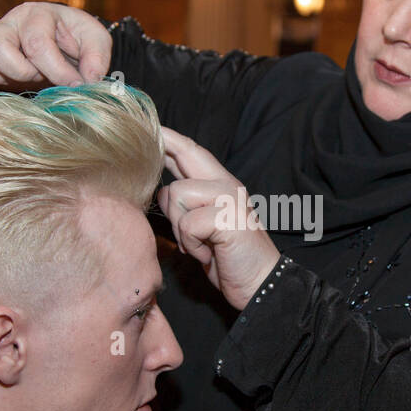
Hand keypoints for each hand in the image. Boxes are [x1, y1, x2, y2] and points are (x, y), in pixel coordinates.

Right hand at [0, 2, 112, 99]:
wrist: (64, 45)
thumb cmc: (77, 40)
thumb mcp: (96, 41)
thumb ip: (97, 57)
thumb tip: (89, 79)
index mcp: (36, 15)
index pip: (36, 43)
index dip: (55, 70)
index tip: (74, 86)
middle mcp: (7, 26)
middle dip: (18, 70)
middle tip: (37, 81)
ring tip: (5, 90)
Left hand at [156, 127, 280, 310]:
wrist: (261, 285)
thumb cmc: (230, 259)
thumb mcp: (203, 229)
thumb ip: (186, 205)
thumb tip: (161, 190)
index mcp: (221, 185)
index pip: (191, 151)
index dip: (169, 137)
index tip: (149, 125)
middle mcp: (227, 185)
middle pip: (186, 155)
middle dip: (164, 151)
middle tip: (150, 162)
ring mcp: (230, 198)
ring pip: (178, 194)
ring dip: (179, 227)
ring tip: (198, 244)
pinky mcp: (228, 217)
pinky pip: (187, 223)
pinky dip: (191, 244)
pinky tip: (207, 254)